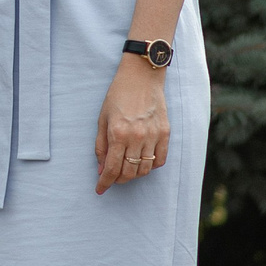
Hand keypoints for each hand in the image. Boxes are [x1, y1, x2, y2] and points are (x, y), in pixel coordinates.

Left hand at [93, 54, 168, 194]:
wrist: (142, 76)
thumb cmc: (118, 95)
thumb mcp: (102, 119)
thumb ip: (101, 146)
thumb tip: (102, 169)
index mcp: (118, 133)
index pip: (112, 168)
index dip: (105, 182)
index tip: (100, 189)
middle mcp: (137, 137)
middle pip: (129, 172)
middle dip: (119, 180)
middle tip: (113, 177)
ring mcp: (153, 135)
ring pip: (145, 169)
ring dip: (134, 174)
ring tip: (127, 169)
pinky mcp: (165, 133)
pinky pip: (160, 160)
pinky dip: (151, 166)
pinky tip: (143, 161)